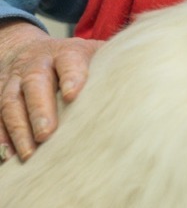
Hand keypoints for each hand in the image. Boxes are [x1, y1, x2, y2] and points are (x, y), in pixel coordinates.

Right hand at [0, 20, 102, 160]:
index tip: (74, 95)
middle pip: (35, 83)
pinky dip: (0, 136)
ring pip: (10, 101)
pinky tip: (7, 156)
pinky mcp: (0, 96)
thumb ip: (115, 65)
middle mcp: (37, 64)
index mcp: (65, 53)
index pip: (68, 62)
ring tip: (29, 154)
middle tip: (46, 134)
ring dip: (18, 128)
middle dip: (39, 108)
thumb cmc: (75, 62)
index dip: (71, 76)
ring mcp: (15, 80)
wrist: (31, 52)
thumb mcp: (94, 55)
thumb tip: (150, 77)